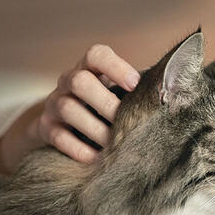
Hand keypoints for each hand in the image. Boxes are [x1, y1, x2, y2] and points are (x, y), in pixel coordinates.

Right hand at [0, 45, 138, 173]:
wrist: (67, 123)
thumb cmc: (107, 104)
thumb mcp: (119, 92)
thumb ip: (138, 92)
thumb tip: (168, 96)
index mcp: (90, 68)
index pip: (97, 55)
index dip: (116, 67)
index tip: (135, 84)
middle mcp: (68, 81)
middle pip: (80, 82)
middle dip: (106, 103)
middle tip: (126, 122)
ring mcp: (54, 103)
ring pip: (68, 109)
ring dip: (95, 129)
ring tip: (115, 145)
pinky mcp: (46, 127)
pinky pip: (57, 136)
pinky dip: (78, 149)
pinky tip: (97, 158)